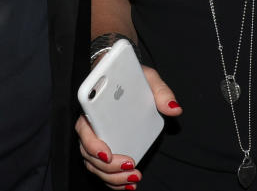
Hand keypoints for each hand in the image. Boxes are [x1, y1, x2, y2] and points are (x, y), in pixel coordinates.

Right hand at [76, 65, 180, 187]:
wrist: (123, 77)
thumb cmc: (130, 77)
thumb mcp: (147, 77)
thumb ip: (160, 91)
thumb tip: (173, 108)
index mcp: (94, 105)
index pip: (83, 127)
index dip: (92, 143)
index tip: (107, 153)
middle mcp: (90, 124)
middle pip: (87, 151)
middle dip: (108, 166)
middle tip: (130, 166)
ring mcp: (95, 138)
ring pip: (93, 164)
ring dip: (111, 176)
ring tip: (133, 177)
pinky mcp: (103, 148)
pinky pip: (101, 169)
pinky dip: (113, 180)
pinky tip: (128, 184)